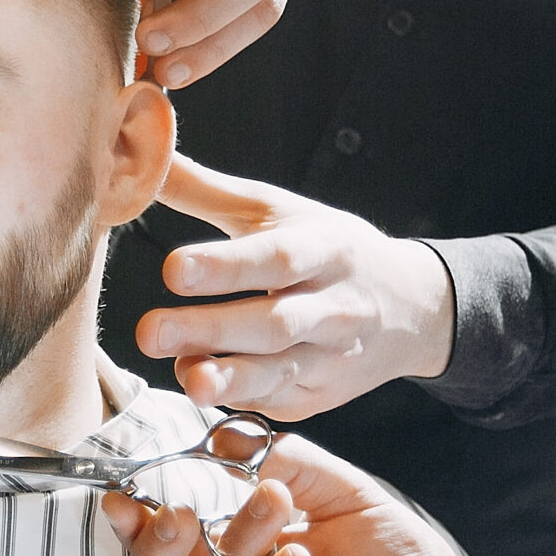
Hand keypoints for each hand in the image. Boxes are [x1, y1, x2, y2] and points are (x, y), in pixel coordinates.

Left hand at [136, 155, 454, 418]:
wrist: (410, 307)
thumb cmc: (326, 251)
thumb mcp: (278, 212)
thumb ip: (207, 191)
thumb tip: (145, 154)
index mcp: (324, 249)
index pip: (275, 258)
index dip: (224, 266)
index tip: (172, 269)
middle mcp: (333, 306)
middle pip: (273, 322)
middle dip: (211, 329)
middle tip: (150, 331)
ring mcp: (330, 358)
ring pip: (280, 372)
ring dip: (229, 379)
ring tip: (185, 378)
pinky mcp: (319, 397)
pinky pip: (275, 401)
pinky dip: (237, 397)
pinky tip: (197, 385)